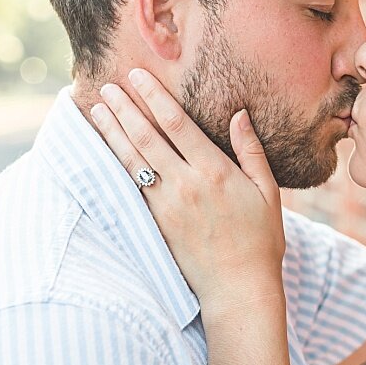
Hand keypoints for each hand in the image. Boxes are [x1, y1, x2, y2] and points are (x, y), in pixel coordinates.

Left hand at [89, 68, 285, 308]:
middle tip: (106, 85)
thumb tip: (240, 115)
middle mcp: (185, 184)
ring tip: (97, 109)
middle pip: (146, 136)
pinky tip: (106, 148)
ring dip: (112, 131)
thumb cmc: (260, 240)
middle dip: (124, 108)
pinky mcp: (155, 221)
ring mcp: (166, 204)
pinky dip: (116, 162)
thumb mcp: (269, 193)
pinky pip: (131, 184)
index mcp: (214, 171)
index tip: (137, 76)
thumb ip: (251, 152)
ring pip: (132, 159)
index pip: (176, 123)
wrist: (238, 288)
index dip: (153, 96)